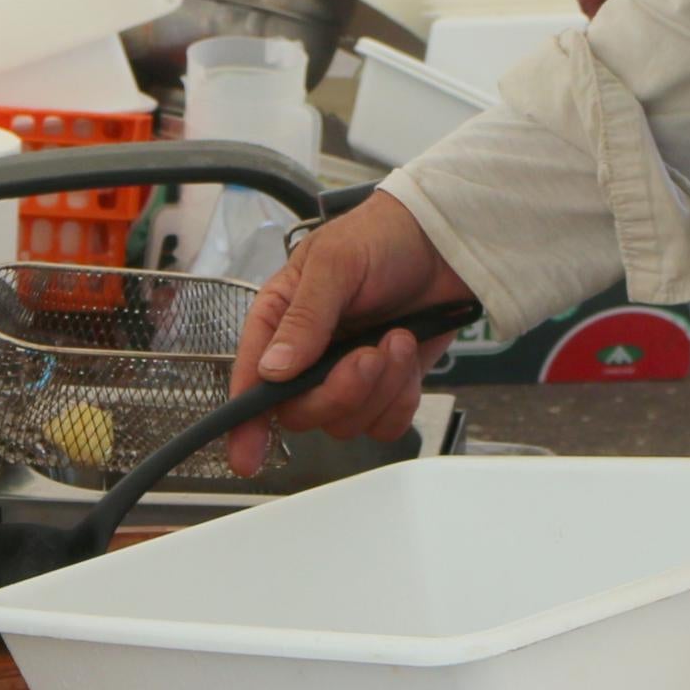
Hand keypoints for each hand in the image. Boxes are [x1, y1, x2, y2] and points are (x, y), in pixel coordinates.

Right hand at [223, 196, 471, 477]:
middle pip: (302, 412)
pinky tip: (407, 355)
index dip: (245, 420)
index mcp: (280, 320)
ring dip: (379, 387)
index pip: (251, 379)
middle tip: (367, 356)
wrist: (443, 239)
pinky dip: (400, 397)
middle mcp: (308, 354)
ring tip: (396, 340)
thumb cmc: (380, 235)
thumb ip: (304, 318)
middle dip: (340, 392)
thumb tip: (272, 370)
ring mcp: (347, 373)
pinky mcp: (386, 384)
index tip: (247, 454)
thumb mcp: (335, 264)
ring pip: (347, 421)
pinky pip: (384, 422)